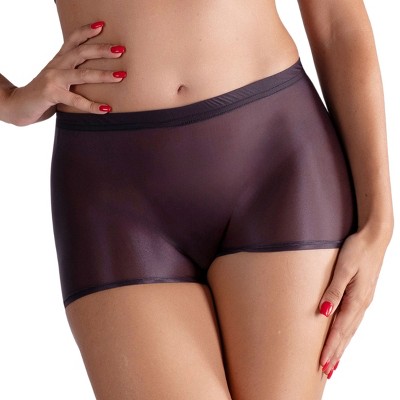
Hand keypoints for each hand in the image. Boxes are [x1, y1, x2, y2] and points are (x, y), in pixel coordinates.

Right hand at [4, 21, 125, 125]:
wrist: (18, 105)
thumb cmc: (44, 93)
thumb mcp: (58, 79)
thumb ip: (73, 75)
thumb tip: (100, 77)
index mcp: (59, 60)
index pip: (73, 40)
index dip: (86, 31)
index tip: (102, 26)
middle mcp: (57, 66)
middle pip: (82, 52)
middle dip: (102, 50)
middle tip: (121, 50)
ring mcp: (53, 79)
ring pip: (82, 74)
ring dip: (103, 74)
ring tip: (121, 76)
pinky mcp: (51, 94)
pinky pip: (76, 100)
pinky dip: (92, 106)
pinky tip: (106, 109)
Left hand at [318, 225, 391, 378]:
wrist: (374, 237)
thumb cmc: (357, 250)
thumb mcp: (343, 269)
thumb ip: (333, 291)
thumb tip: (323, 313)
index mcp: (356, 299)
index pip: (340, 329)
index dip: (330, 347)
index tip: (322, 363)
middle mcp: (361, 304)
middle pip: (346, 334)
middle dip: (335, 353)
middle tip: (325, 371)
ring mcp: (363, 300)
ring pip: (350, 329)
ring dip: (341, 346)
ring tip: (333, 361)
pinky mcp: (362, 295)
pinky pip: (353, 320)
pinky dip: (347, 333)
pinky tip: (343, 336)